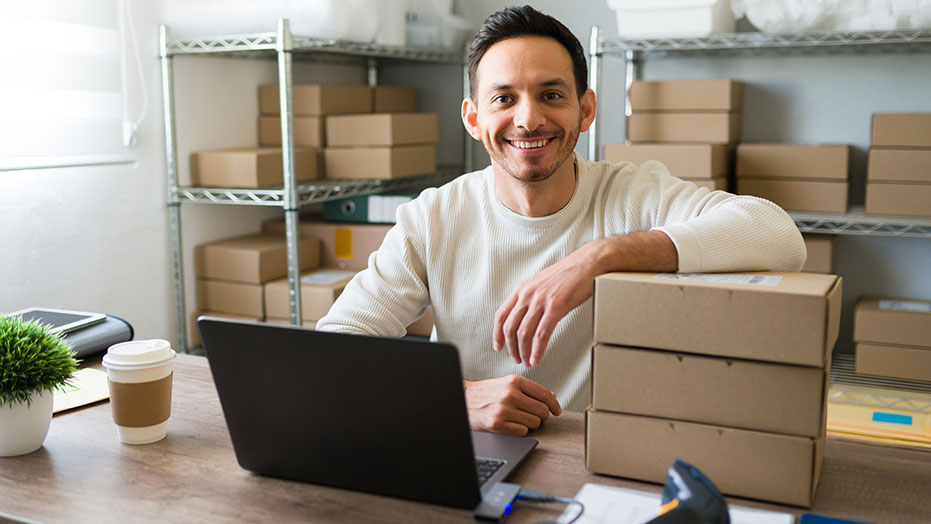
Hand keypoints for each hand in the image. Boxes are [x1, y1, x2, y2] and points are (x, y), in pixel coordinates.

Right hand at [464, 375, 561, 435]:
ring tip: (521, 419)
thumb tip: (551, 397)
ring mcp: (503, 410)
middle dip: (542, 416)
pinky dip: (521, 430)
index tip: (557, 410)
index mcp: (514, 381)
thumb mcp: (507, 384)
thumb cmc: (485, 392)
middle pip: (542, 410)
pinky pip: (523, 432)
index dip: (554, 405)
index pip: (544, 394)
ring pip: (535, 423)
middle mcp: (510, 394)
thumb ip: (529, 389)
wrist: (463, 400)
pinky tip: (513, 424)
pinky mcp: (497, 424)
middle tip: (536, 416)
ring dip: (531, 424)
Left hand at [493, 231, 676, 366]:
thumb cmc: (569, 274)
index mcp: (522, 288)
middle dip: (511, 348)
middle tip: (516, 358)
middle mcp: (528, 294)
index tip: (498, 346)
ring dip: (523, 352)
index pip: (501, 315)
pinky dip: (537, 350)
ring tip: (527, 361)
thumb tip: (527, 316)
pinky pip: (541, 334)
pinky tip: (537, 358)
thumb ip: (532, 298)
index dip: (497, 334)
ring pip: (524, 333)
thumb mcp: (542, 284)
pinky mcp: (556, 306)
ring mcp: (541, 300)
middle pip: (510, 327)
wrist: (588, 262)